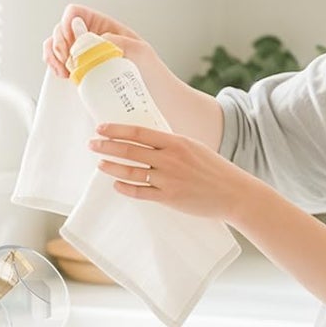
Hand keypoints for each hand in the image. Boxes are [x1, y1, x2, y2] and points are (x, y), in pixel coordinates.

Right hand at [44, 3, 158, 80]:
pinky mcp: (80, 72)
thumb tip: (98, 38)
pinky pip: (58, 63)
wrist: (155, 98)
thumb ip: (120, 41)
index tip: (72, 42)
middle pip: (60, 29)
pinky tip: (62, 75)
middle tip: (67, 60)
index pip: (75, 13)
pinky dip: (53, 66)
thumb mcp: (141, 51)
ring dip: (52, 55)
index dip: (68, 24)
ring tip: (63, 71)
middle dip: (58, 43)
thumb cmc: (151, 73)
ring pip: (55, 45)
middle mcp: (90, 38)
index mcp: (104, 26)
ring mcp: (83, 55)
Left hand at [89, 122, 253, 220]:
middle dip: (107, 146)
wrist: (233, 193)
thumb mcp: (193, 147)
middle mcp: (169, 159)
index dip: (117, 130)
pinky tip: (116, 184)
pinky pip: (140, 193)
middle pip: (130, 150)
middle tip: (92, 144)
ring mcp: (168, 179)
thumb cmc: (213, 169)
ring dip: (112, 167)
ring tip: (100, 164)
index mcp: (176, 142)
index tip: (101, 128)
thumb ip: (170, 144)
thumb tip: (145, 140)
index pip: (139, 132)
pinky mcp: (169, 198)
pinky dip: (125, 188)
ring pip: (131, 172)